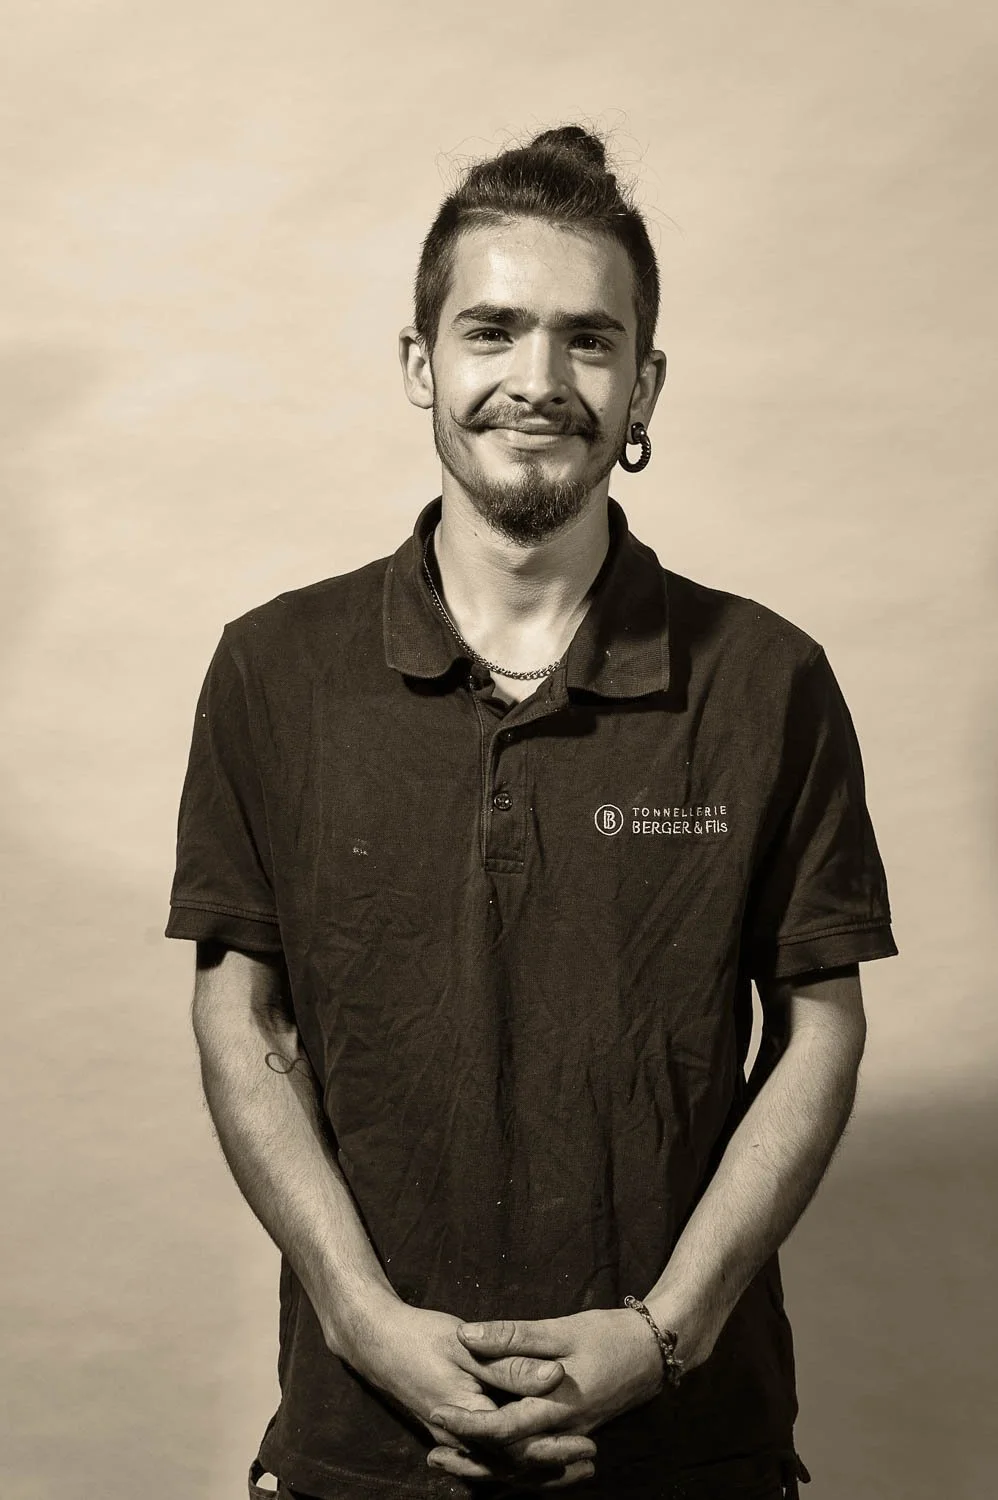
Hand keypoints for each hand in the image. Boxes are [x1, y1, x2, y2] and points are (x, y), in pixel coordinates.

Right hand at [334, 1294, 597, 1484]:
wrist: (376, 1342)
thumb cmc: (420, 1338)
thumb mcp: (467, 1345)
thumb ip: (511, 1363)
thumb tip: (555, 1375)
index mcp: (469, 1418)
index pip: (520, 1446)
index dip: (557, 1448)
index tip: (589, 1443)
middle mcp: (460, 1439)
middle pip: (514, 1465)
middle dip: (554, 1465)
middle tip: (592, 1460)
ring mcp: (454, 1440)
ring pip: (501, 1466)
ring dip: (537, 1468)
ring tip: (574, 1465)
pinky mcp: (453, 1432)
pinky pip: (488, 1458)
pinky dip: (514, 1460)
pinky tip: (533, 1453)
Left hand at [427, 1309, 662, 1476]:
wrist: (653, 1353)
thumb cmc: (607, 1337)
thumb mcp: (559, 1330)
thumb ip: (513, 1337)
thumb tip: (467, 1336)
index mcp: (555, 1407)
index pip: (502, 1427)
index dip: (467, 1423)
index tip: (437, 1412)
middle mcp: (561, 1432)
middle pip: (508, 1456)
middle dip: (470, 1455)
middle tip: (433, 1451)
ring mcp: (568, 1437)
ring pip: (522, 1463)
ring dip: (486, 1462)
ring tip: (451, 1458)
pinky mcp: (573, 1434)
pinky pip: (537, 1458)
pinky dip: (511, 1459)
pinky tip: (491, 1454)